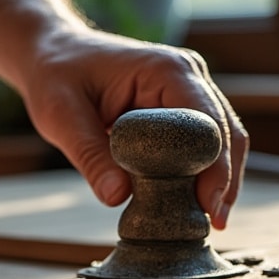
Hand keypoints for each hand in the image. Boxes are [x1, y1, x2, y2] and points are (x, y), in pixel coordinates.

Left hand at [19, 28, 248, 229]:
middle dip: (223, 179)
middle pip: (224, 132)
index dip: (213, 165)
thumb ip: (89, 155)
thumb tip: (118, 198)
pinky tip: (197, 203)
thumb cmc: (56, 77)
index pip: (205, 121)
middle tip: (215, 223)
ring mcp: (188, 90)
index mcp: (165, 70)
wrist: (54, 55)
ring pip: (222, 138)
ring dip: (219, 179)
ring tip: (212, 221)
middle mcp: (187, 75)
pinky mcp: (180, 108)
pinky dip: (203, 172)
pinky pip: (204, 142)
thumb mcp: (61, 116)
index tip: (207, 205)